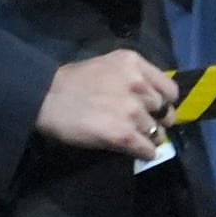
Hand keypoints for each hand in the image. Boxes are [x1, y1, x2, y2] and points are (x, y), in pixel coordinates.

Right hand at [37, 45, 180, 157]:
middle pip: (165, 113)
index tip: (151, 108)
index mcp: (134, 63)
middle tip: (137, 124)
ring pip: (158, 133)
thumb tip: (152, 99)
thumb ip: (132, 77)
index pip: (170, 90)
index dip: (162, 102)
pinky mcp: (125, 135)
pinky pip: (149, 150)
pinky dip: (143, 153)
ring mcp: (133, 111)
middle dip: (155, 120)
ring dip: (146, 138)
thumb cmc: (72, 82)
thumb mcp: (107, 66)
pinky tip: (129, 148)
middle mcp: (138, 85)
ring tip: (127, 135)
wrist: (45, 99)